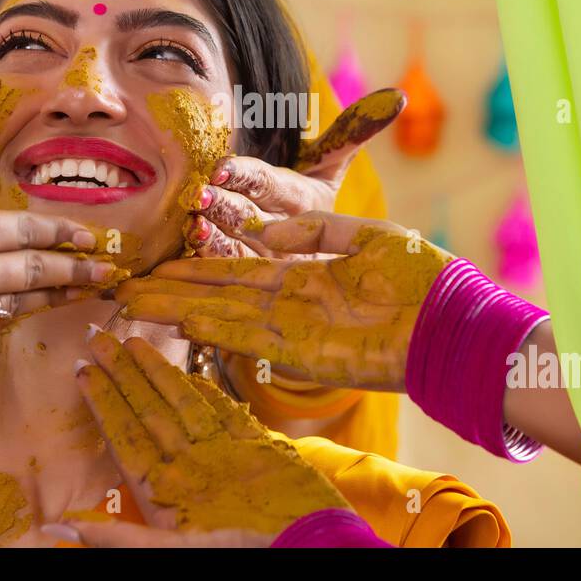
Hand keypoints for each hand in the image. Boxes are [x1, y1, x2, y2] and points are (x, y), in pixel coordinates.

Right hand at [0, 166, 116, 366]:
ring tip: (84, 293)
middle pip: (38, 270)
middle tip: (109, 271)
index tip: (92, 236)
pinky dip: (14, 313)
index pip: (28, 231)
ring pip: (21, 300)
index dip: (64, 232)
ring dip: (56, 296)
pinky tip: (28, 310)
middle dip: (78, 268)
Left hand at [46, 329, 350, 546]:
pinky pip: (228, 413)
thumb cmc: (243, 555)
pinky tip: (193, 370)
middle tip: (95, 335)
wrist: (313, 551)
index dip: (103, 405)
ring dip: (158, 373)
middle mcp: (190, 470)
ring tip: (133, 342)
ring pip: (183, 405)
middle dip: (121, 375)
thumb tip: (60, 529)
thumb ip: (121, 539)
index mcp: (166, 494)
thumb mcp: (176, 549)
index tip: (81, 371)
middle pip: (147, 413)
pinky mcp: (259, 450)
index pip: (125, 438)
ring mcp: (224, 457)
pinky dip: (210, 390)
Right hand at [117, 211, 452, 389]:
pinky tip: (183, 320)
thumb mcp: (365, 235)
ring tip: (137, 305)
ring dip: (180, 311)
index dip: (198, 268)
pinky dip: (216, 330)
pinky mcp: (305, 351)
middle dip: (174, 292)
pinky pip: (251, 338)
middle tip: (126, 290)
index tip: (161, 265)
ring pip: (223, 316)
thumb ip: (314, 229)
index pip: (237, 271)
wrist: (454, 319)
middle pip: (219, 295)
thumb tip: (266, 232)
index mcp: (304, 275)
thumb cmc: (420, 275)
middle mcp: (290, 304)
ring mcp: (294, 329)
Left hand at [190, 89, 404, 257]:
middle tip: (199, 194)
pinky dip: (207, 264)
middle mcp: (285, 233)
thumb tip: (397, 96)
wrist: (321, 261)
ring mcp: (266, 261)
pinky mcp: (246, 281)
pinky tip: (188, 253)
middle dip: (226, 205)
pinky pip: (225, 274)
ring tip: (193, 224)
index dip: (247, 175)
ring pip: (237, 250)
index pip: (272, 185)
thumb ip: (353, 131)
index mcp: (304, 201)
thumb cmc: (313, 200)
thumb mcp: (332, 166)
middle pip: (252, 217)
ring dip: (214, 239)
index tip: (223, 166)